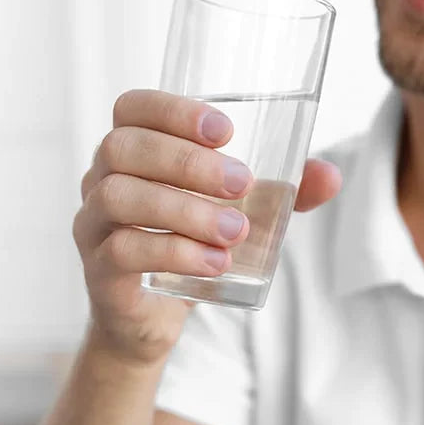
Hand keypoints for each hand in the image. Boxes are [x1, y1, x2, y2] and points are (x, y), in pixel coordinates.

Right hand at [73, 90, 341, 363]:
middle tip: (240, 183)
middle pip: (123, 147)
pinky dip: (174, 252)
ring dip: (184, 209)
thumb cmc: (189, 246)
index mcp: (132, 153)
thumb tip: (330, 175)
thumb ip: (278, 192)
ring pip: (120, 196)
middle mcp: (101, 180)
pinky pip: (123, 250)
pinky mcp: (98, 269)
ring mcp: (93, 224)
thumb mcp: (235, 213)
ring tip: (234, 231)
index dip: (172, 110)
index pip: (132, 108)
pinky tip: (215, 263)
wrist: (152, 316)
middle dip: (185, 160)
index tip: (225, 131)